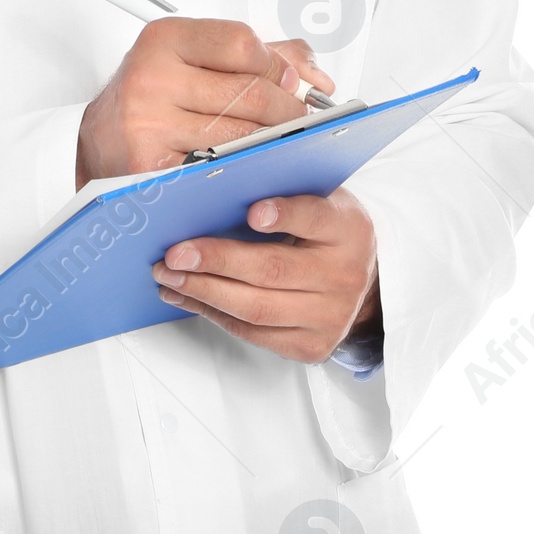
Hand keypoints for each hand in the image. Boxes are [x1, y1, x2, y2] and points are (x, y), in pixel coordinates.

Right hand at [76, 18, 334, 187]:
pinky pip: (218, 169)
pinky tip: (250, 166)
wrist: (99, 140)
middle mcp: (153, 76)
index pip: (243, 44)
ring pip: (241, 135)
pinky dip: (242, 170)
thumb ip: (258, 55)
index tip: (289, 81)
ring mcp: (150, 122)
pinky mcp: (151, 165)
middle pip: (250, 93)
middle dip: (289, 110)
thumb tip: (316, 77)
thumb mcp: (194, 56)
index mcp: (165, 39)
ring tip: (278, 143)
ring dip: (271, 143)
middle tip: (299, 120)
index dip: (278, 66)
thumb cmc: (152, 95)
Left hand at [150, 185, 379, 364]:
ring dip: (204, 292)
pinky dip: (214, 313)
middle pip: (273, 269)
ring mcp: (328, 317)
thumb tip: (216, 188)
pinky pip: (253, 333)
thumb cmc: (326, 233)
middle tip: (176, 253)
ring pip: (257, 308)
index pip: (315, 217)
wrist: (365, 284)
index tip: (252, 212)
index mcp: (346, 229)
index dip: (284, 214)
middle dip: (217, 261)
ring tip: (169, 277)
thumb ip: (282, 192)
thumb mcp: (319, 200)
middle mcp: (343, 275)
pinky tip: (187, 296)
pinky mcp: (310, 346)